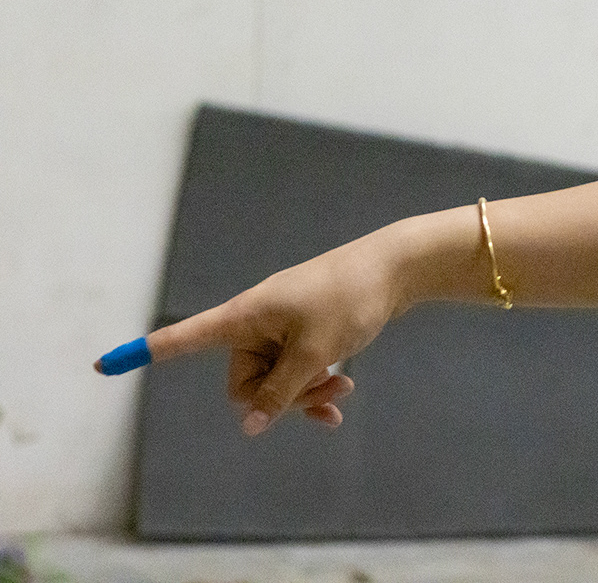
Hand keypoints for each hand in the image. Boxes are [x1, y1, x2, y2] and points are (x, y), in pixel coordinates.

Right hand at [138, 229, 411, 435]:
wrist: (398, 268)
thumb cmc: (351, 298)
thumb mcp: (315, 352)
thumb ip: (280, 391)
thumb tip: (251, 425)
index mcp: (245, 316)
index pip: (185, 338)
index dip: (148, 353)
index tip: (102, 364)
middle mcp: (257, 320)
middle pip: (244, 382)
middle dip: (281, 395)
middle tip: (327, 388)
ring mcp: (282, 326)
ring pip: (275, 381)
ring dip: (306, 392)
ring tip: (344, 390)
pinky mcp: (306, 332)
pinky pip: (295, 372)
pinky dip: (314, 387)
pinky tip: (339, 405)